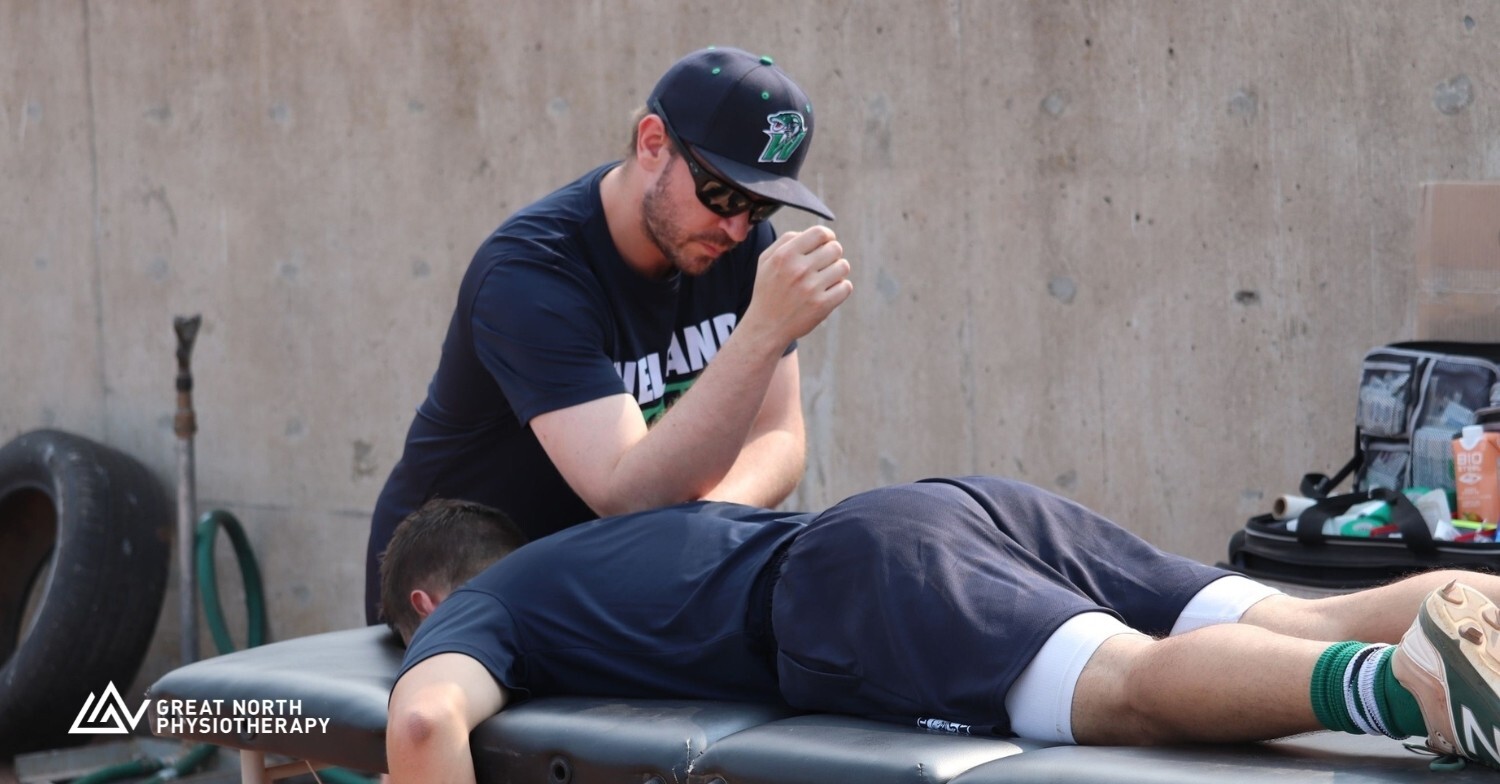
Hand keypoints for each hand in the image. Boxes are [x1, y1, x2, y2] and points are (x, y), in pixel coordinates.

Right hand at [742, 226, 852, 345]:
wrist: (767, 326)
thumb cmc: (768, 289)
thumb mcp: (766, 260)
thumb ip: (786, 240)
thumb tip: (813, 233)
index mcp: (785, 255)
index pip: (820, 233)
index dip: (828, 236)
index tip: (826, 243)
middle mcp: (798, 270)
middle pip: (835, 248)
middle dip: (832, 254)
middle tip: (824, 264)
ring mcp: (811, 288)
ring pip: (843, 266)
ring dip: (837, 271)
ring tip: (825, 278)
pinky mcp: (822, 305)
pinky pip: (846, 287)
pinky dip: (841, 288)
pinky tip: (828, 292)